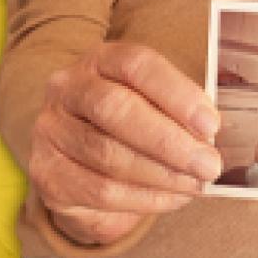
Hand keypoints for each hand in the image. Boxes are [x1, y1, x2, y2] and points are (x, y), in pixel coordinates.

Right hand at [29, 42, 221, 245]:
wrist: (80, 151)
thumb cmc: (132, 116)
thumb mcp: (154, 99)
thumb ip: (179, 109)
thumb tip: (209, 136)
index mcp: (102, 59)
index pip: (138, 66)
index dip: (177, 94)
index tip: (211, 125)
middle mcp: (68, 88)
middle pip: (117, 109)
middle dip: (170, 141)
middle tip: (208, 164)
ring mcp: (51, 130)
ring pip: (108, 155)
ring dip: (162, 175)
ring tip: (196, 184)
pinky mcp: (47, 173)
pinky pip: (100, 191)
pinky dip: (145, 199)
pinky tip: (173, 198)